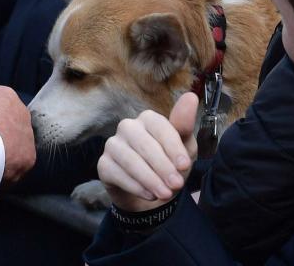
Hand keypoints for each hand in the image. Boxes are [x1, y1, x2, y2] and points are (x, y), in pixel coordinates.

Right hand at [97, 92, 198, 212]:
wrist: (153, 196)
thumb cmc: (169, 166)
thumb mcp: (184, 149)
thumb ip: (185, 126)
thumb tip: (191, 96)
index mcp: (148, 119)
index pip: (159, 126)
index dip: (173, 146)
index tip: (185, 165)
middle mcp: (128, 127)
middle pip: (143, 143)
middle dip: (162, 166)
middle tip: (176, 185)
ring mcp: (113, 145)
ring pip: (129, 159)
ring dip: (149, 178)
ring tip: (165, 194)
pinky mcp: (103, 164)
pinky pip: (115, 173)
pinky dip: (135, 186)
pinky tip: (149, 195)